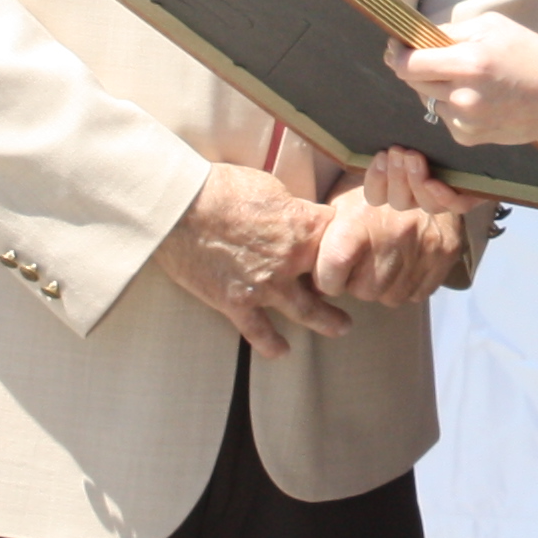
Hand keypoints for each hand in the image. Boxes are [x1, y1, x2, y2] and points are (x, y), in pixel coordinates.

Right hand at [151, 163, 348, 357]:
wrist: (180, 208)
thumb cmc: (220, 187)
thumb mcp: (268, 186)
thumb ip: (290, 208)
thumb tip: (298, 214)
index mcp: (302, 226)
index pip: (338, 236)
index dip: (344, 241)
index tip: (345, 248)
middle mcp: (291, 260)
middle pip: (332, 279)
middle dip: (347, 286)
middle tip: (357, 293)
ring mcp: (265, 285)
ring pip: (307, 311)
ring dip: (327, 321)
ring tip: (341, 327)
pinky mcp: (237, 302)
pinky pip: (260, 331)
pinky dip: (272, 344)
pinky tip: (282, 351)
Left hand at [315, 149, 478, 309]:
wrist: (429, 167)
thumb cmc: (373, 190)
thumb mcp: (341, 205)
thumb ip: (323, 240)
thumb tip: (305, 280)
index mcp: (357, 223)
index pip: (330, 278)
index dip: (326, 280)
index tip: (330, 273)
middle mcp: (391, 237)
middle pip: (362, 291)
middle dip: (356, 282)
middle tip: (360, 263)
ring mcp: (421, 249)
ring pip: (389, 296)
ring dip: (382, 286)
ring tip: (381, 261)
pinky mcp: (444, 256)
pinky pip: (416, 294)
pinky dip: (406, 286)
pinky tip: (402, 265)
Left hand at [398, 21, 537, 146]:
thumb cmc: (533, 54)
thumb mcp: (493, 27)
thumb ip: (450, 31)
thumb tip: (414, 37)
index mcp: (469, 63)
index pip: (409, 64)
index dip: (398, 54)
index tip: (397, 47)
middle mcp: (464, 96)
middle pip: (415, 82)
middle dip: (421, 69)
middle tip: (441, 58)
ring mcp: (467, 121)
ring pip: (430, 100)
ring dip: (440, 89)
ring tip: (474, 81)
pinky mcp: (471, 138)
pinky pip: (446, 118)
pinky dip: (454, 107)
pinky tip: (481, 100)